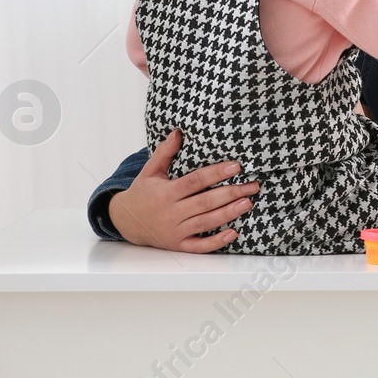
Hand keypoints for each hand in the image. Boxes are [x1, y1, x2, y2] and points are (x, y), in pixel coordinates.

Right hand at [108, 129, 257, 251]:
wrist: (125, 222)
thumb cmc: (142, 193)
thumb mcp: (150, 171)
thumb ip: (165, 152)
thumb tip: (178, 131)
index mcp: (166, 193)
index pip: (195, 181)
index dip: (216, 173)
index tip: (236, 166)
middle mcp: (171, 213)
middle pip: (205, 202)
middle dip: (231, 193)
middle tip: (252, 185)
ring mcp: (175, 231)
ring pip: (205, 223)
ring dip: (228, 214)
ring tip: (248, 203)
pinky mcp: (178, 244)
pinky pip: (199, 246)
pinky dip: (216, 242)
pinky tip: (233, 232)